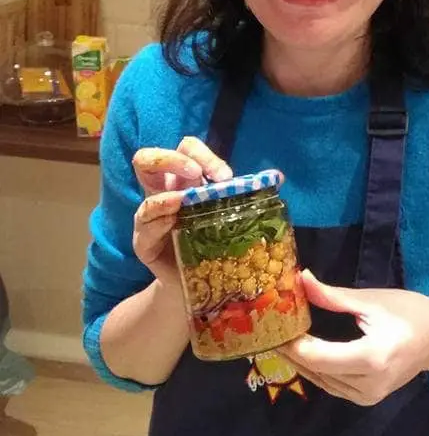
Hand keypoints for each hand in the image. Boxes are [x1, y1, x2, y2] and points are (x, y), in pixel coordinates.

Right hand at [131, 136, 231, 285]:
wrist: (204, 284)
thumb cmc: (217, 243)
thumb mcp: (231, 215)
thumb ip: (244, 196)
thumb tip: (277, 177)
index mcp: (184, 181)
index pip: (185, 151)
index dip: (202, 155)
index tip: (225, 176)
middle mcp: (162, 194)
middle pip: (147, 159)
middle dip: (170, 160)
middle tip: (195, 174)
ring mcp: (149, 219)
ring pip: (146, 198)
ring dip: (166, 196)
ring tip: (183, 201)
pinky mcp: (144, 244)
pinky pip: (144, 228)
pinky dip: (159, 221)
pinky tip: (172, 222)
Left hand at [279, 270, 428, 405]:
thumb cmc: (409, 313)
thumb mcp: (371, 301)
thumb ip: (333, 296)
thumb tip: (301, 279)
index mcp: (370, 358)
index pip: (317, 357)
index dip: (292, 344)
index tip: (273, 325)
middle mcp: (367, 385)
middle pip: (315, 371)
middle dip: (290, 351)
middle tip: (267, 329)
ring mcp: (367, 396)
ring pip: (320, 381)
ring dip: (299, 361)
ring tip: (278, 337)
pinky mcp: (366, 398)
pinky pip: (331, 385)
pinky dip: (314, 368)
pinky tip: (302, 351)